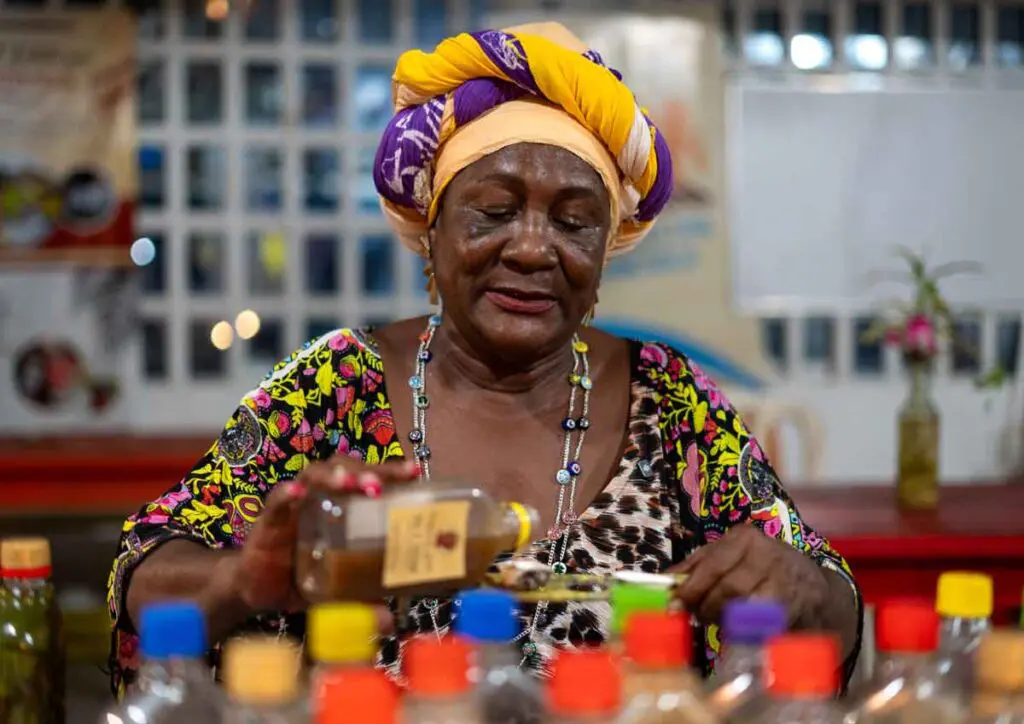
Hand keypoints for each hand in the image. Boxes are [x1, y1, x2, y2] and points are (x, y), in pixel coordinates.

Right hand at [230, 457, 419, 615]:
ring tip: (346, 482)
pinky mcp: (268, 519)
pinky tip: (297, 492)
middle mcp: (322, 499)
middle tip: (378, 485)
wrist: (259, 591)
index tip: (413, 472)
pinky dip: (286, 493)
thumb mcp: (338, 594)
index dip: (390, 472)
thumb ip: (361, 603)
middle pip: (346, 468)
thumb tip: (389, 622)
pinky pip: (276, 499)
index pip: (370, 479)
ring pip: (314, 474)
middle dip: (365, 470)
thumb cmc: (304, 580)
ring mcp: (296, 506)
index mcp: (345, 508)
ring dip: (331, 475)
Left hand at [673, 523, 828, 626]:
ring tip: (717, 620)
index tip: (674, 603)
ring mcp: (783, 578)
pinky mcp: (794, 604)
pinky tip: (738, 628)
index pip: (711, 563)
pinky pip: (760, 620)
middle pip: (725, 586)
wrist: (814, 590)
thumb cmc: (762, 571)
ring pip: (743, 604)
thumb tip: (664, 580)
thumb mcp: (729, 558)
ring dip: (723, 618)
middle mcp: (766, 552)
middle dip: (705, 605)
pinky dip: (744, 628)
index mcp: (744, 537)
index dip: (690, 586)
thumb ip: (697, 566)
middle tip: (698, 616)